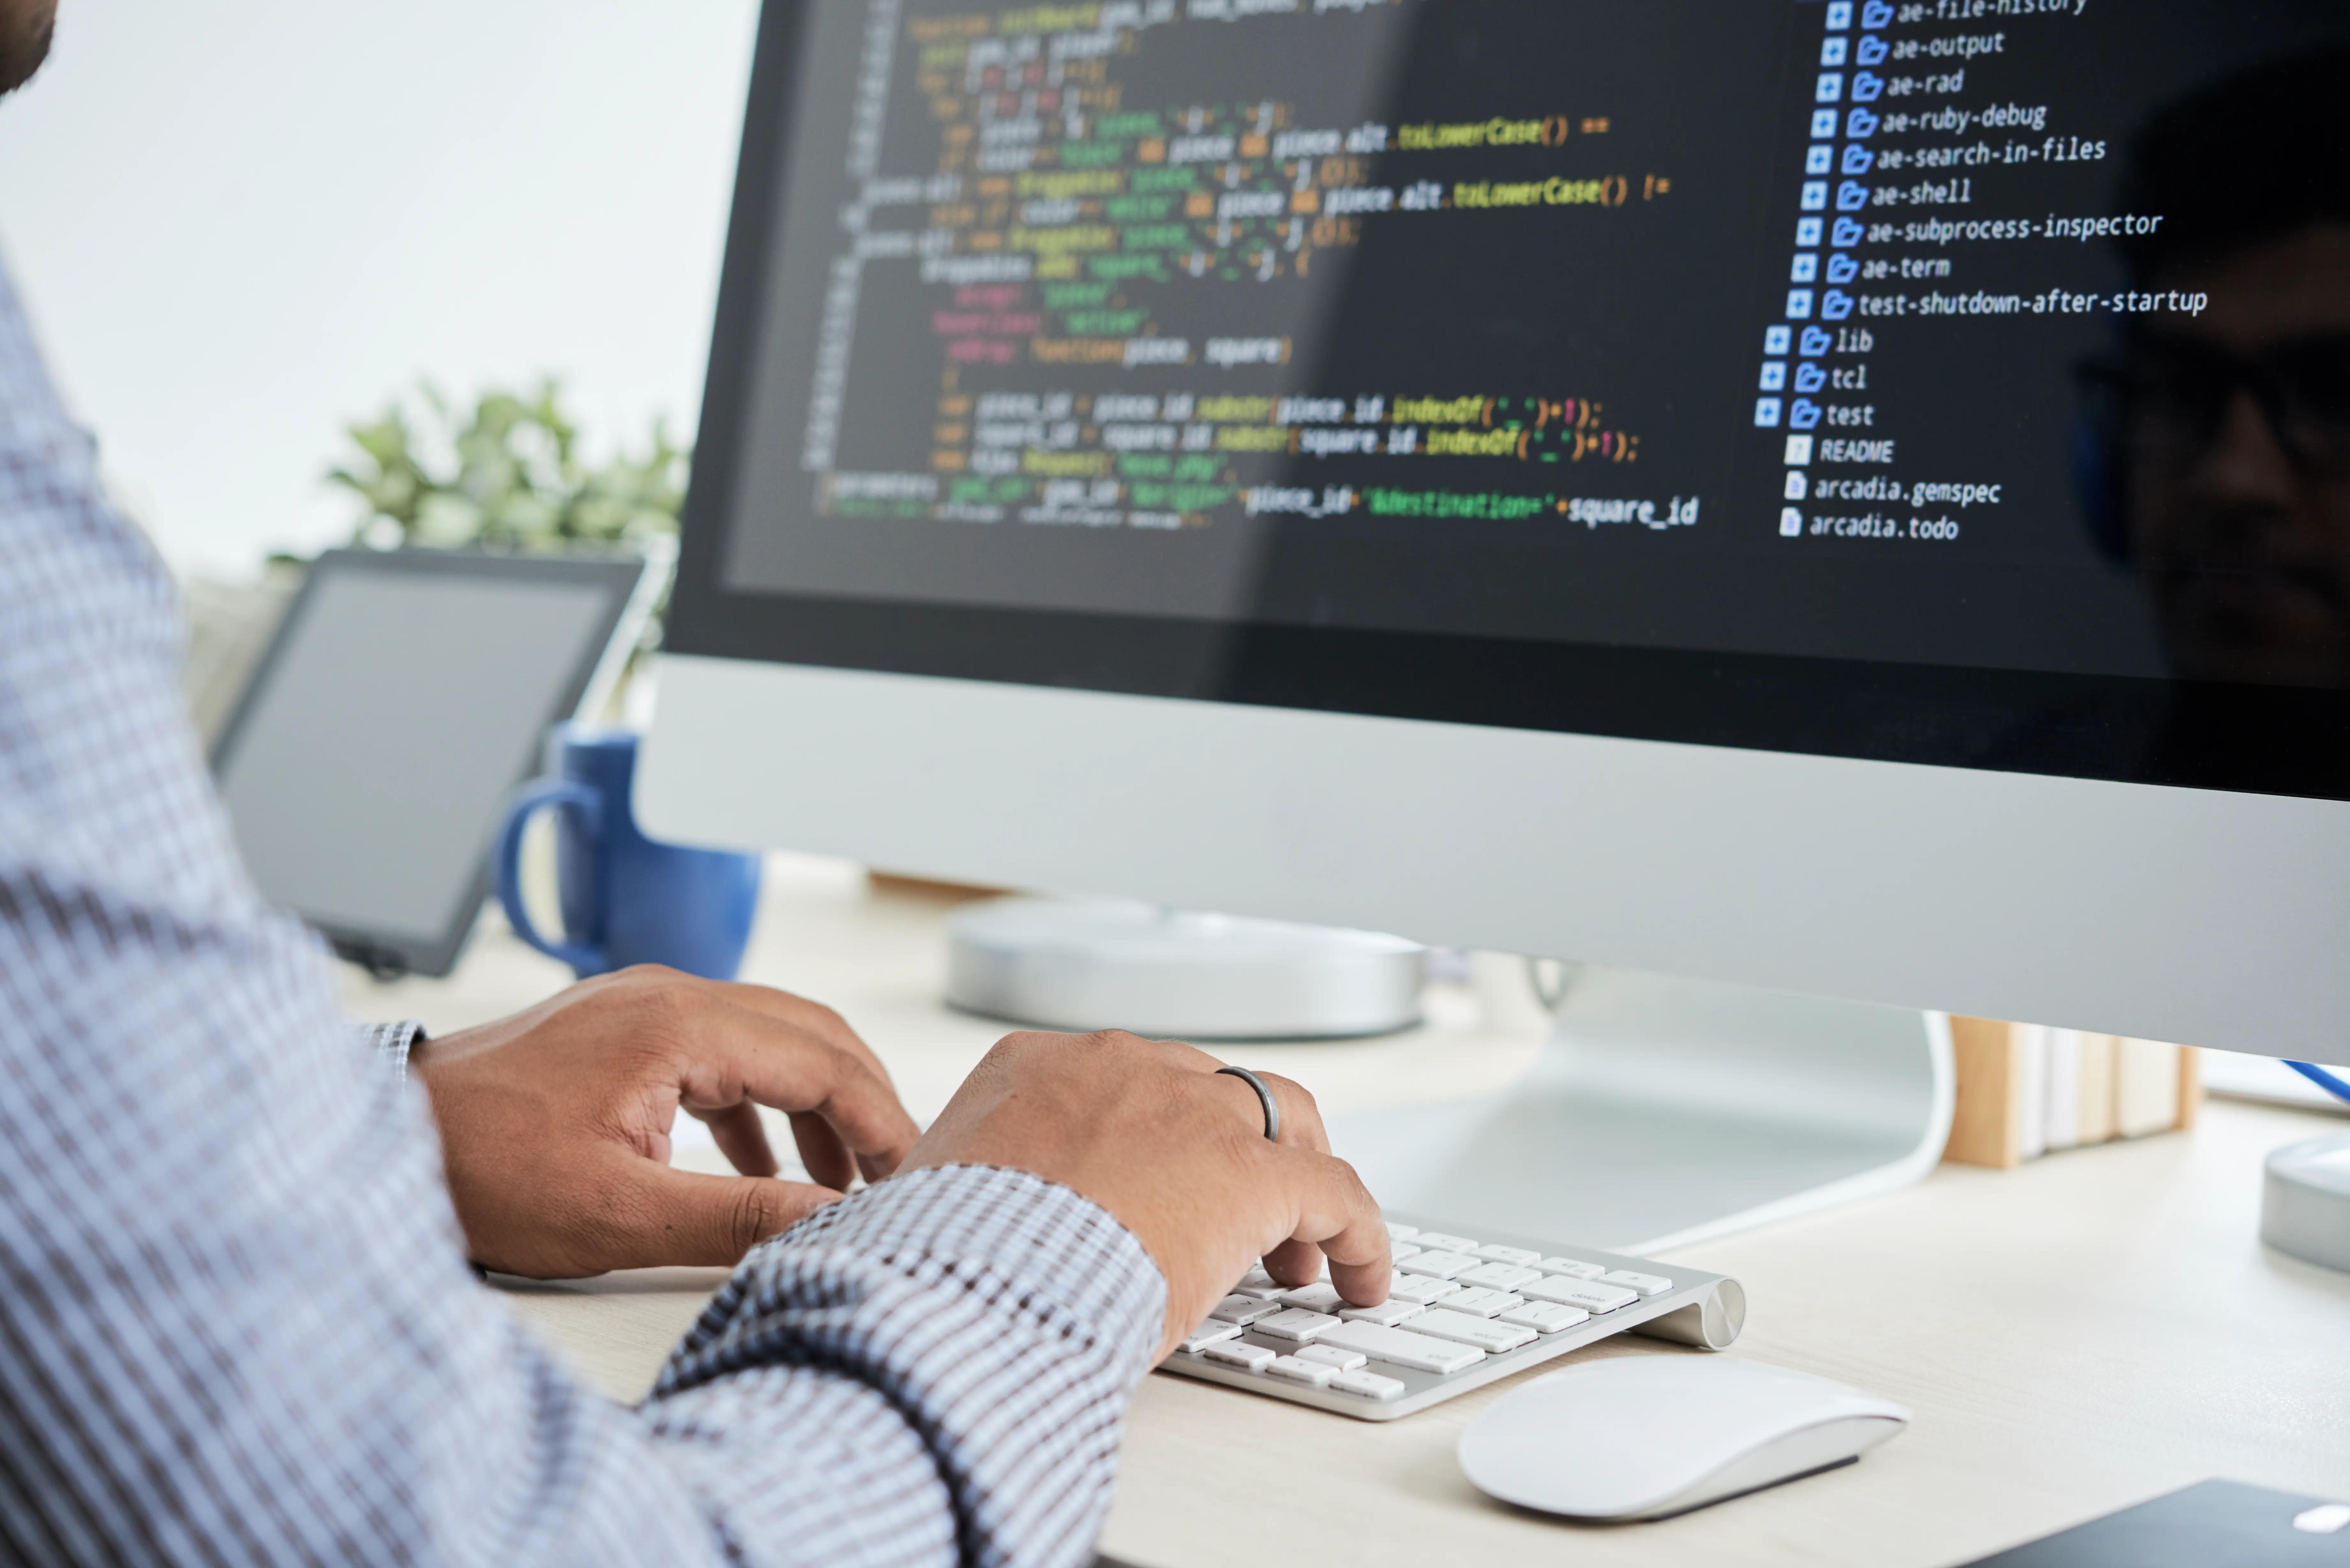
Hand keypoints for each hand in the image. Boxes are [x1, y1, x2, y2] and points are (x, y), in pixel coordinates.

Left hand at [412, 966, 919, 1277]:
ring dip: (815, 1103)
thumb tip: (831, 1223)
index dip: (879, 1119)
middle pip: (808, 1034)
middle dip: (864, 1102)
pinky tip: (767, 1160)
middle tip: (901, 1170)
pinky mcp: (621, 1031)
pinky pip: (720, 1053)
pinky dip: (759, 1103)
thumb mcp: (618, 1215)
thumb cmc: (481, 1171)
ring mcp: (643, 1006)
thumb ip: (737, 1216)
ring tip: (845, 1176)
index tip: (911, 1174)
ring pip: (768, 1039)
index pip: (821, 1060)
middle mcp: (668, 994)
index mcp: (679, 1024)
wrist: (379, 1138)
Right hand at [904, 1031, 1388, 1360]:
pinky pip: (1337, 1194)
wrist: (964, 1284)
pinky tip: (1365, 1277)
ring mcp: (1192, 1112)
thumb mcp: (939, 1197)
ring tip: (1308, 1251)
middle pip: (1211, 1088)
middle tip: (1248, 1216)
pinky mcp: (1251, 1174)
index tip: (1164, 1185)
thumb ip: (966, 1189)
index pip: (1124, 1082)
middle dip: (1237, 1146)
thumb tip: (944, 1225)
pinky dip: (1361, 1235)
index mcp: (1037, 1068)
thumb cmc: (939, 1258)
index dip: (1159, 1136)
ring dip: (1300, 1180)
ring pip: (1284, 1117)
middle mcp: (1121, 1068)